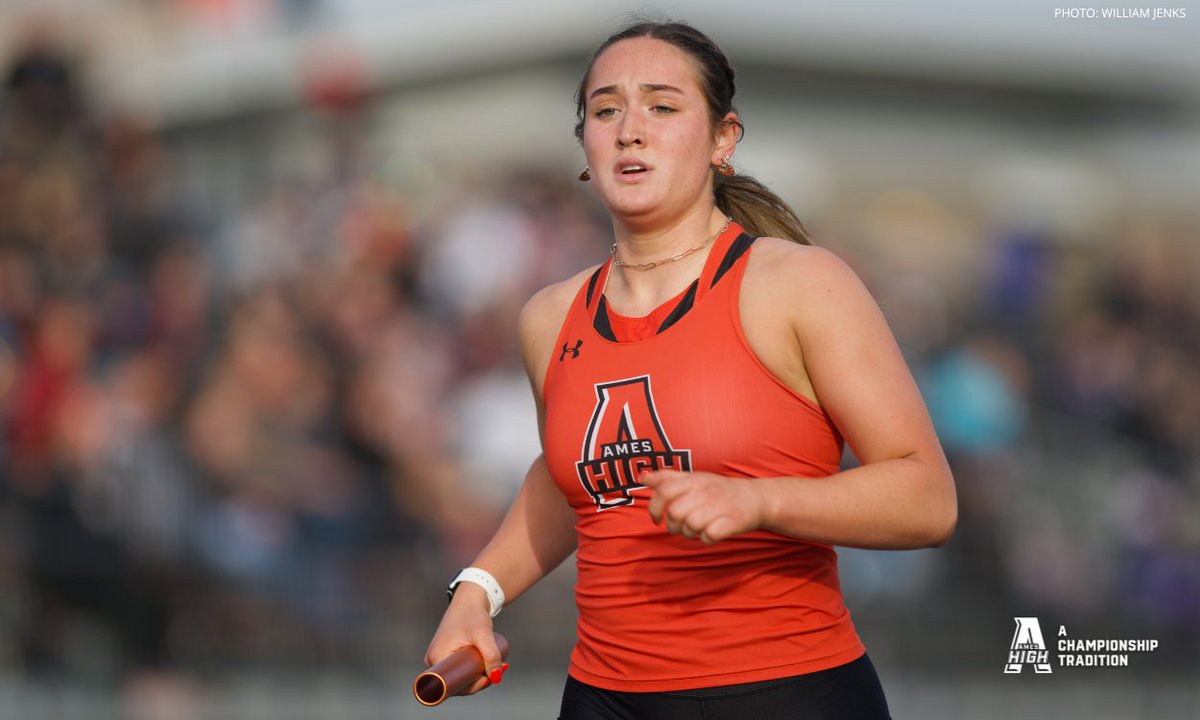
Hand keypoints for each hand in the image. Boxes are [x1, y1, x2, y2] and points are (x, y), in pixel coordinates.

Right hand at [423, 584, 503, 694]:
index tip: (489, 678)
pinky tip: (491, 668)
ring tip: (499, 665)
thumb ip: (491, 655)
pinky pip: (460, 668)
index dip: (472, 688)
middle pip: (457, 681)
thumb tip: (496, 677)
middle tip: (501, 669)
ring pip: (461, 675)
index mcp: (437, 658)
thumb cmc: (473, 614)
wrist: (470, 598)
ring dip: (479, 675)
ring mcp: (440, 657)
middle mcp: (434, 660)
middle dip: (479, 680)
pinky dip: (474, 670)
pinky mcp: (447, 653)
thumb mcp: (483, 634)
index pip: (453, 684)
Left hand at [641, 470, 767, 543]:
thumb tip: (641, 477)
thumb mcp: (693, 478)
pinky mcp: (731, 522)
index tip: (655, 519)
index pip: (664, 491)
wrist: (755, 498)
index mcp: (693, 479)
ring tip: (696, 529)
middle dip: (672, 526)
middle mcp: (705, 491)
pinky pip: (708, 535)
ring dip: (689, 533)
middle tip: (679, 527)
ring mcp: (719, 506)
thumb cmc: (717, 490)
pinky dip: (706, 538)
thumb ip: (667, 478)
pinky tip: (710, 533)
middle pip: (675, 513)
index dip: (653, 508)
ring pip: (690, 526)